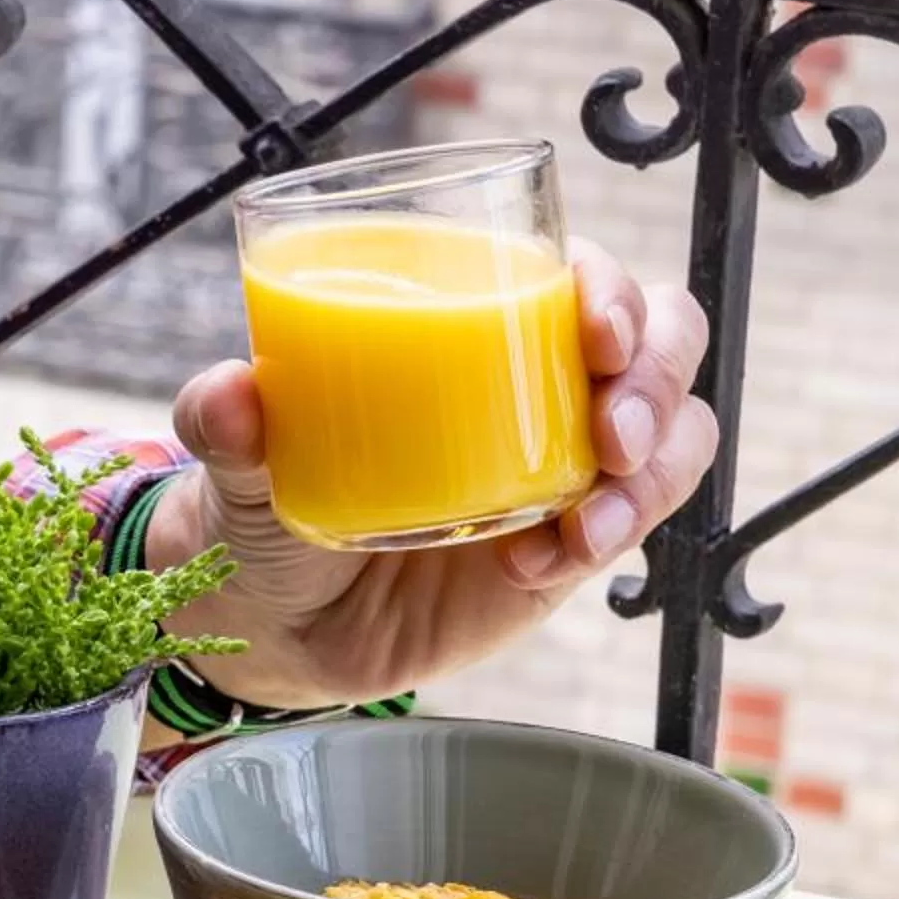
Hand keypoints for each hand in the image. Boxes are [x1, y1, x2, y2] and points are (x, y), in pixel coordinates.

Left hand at [144, 241, 717, 711]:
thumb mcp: (243, 469)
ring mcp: (564, 464)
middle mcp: (537, 385)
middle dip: (658, 371)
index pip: (577, 275)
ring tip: (589, 519)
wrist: (280, 624)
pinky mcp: (570, 545)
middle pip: (660, 340)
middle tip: (614, 431)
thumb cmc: (269, 509)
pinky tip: (544, 562)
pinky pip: (633, 523)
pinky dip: (615, 537)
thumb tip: (224, 394)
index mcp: (473, 329)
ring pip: (674, 433)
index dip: (610, 286)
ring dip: (657, 468)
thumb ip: (226, 430)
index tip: (592, 326)